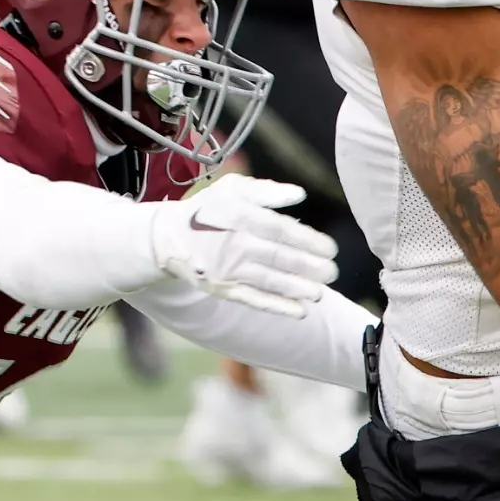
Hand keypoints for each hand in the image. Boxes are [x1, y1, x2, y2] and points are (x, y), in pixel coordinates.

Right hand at [149, 174, 339, 317]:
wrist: (167, 238)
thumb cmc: (207, 210)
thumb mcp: (232, 188)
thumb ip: (266, 191)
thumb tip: (300, 195)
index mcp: (239, 215)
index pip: (280, 229)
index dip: (308, 240)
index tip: (331, 248)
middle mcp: (234, 243)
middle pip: (278, 256)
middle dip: (309, 266)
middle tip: (333, 272)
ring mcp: (227, 269)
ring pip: (269, 280)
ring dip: (297, 289)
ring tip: (320, 293)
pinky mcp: (221, 289)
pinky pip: (254, 299)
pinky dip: (277, 306)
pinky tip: (300, 311)